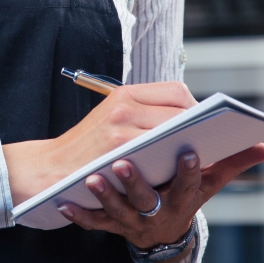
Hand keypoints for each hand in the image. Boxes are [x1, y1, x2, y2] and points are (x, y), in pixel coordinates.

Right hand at [3, 82, 198, 205]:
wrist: (51, 168)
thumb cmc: (87, 146)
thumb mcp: (111, 117)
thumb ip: (144, 112)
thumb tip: (190, 118)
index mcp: (124, 94)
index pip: (176, 92)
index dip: (195, 108)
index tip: (202, 123)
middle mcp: (123, 106)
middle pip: (181, 111)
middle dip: (200, 127)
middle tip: (211, 142)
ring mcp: (121, 129)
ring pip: (175, 133)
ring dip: (193, 145)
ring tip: (202, 155)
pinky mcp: (119, 153)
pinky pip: (159, 155)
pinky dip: (176, 163)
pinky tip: (182, 170)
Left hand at [55, 144, 263, 256]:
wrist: (154, 231)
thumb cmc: (180, 195)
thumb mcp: (208, 185)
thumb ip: (232, 163)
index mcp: (183, 198)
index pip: (190, 184)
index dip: (191, 170)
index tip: (190, 150)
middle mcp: (158, 212)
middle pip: (148, 199)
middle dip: (137, 182)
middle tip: (123, 162)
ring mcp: (132, 221)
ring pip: (118, 211)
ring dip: (105, 196)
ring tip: (94, 179)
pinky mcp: (110, 225)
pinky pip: (93, 223)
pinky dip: (80, 215)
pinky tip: (65, 204)